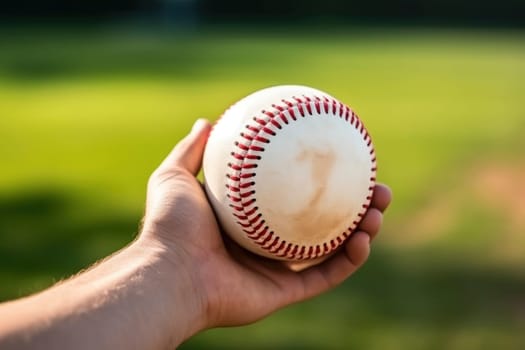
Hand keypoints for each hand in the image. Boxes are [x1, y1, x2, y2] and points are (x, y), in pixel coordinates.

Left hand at [141, 119, 391, 329]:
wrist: (169, 274)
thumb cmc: (170, 225)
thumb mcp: (175, 175)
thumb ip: (192, 149)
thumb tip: (207, 120)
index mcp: (248, 219)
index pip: (290, 196)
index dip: (317, 179)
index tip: (338, 156)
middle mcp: (265, 243)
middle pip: (320, 221)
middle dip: (352, 204)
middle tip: (373, 184)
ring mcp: (277, 270)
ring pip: (331, 249)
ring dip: (362, 230)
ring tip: (379, 208)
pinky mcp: (284, 292)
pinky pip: (326, 275)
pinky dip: (349, 259)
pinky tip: (365, 237)